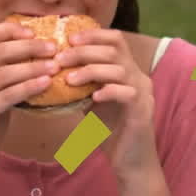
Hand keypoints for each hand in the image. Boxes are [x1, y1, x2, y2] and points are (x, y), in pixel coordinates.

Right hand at [0, 21, 57, 178]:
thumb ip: (5, 79)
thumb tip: (38, 61)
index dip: (9, 29)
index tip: (34, 30)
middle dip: (27, 46)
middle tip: (53, 46)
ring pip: (2, 72)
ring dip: (32, 66)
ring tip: (55, 64)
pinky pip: (6, 95)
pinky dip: (28, 87)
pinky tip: (46, 83)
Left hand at [57, 28, 157, 181]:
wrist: (130, 161)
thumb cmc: (109, 130)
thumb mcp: (90, 100)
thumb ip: (81, 83)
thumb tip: (53, 67)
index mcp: (127, 69)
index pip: (115, 39)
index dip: (92, 34)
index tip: (68, 39)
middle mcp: (138, 76)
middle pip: (114, 49)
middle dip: (84, 51)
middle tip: (60, 58)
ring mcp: (142, 92)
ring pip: (119, 69)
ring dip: (91, 70)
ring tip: (69, 79)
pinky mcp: (142, 110)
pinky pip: (127, 93)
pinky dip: (108, 91)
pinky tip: (92, 98)